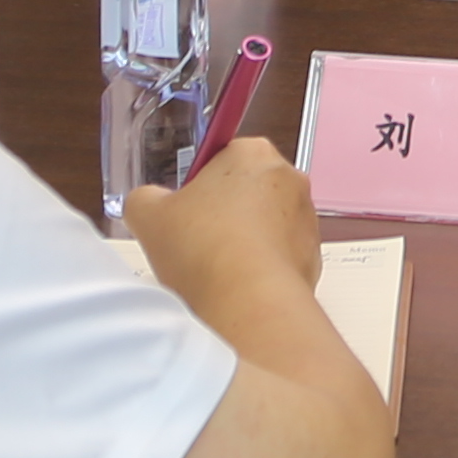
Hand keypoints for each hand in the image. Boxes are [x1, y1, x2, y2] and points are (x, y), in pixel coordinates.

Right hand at [124, 132, 322, 312]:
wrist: (248, 304)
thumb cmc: (201, 249)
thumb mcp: (148, 215)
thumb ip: (144, 198)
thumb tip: (147, 202)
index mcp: (251, 153)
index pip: (222, 155)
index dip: (199, 183)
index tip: (184, 208)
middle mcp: (289, 178)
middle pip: (245, 189)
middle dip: (221, 212)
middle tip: (192, 239)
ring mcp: (306, 218)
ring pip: (263, 224)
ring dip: (240, 240)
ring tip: (212, 268)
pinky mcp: (313, 255)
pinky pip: (278, 255)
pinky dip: (259, 267)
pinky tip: (234, 286)